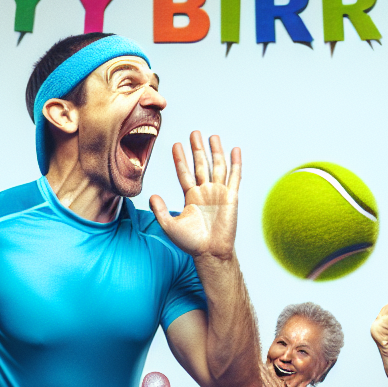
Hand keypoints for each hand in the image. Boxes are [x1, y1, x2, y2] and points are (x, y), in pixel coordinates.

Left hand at [149, 132, 240, 261]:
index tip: (176, 145)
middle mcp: (205, 192)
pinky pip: (234, 177)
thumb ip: (160, 210)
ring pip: (217, 167)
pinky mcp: (231, 198)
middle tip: (194, 133)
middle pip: (201, 165)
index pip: (184, 173)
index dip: (180, 159)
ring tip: (213, 136)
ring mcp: (219, 193)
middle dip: (197, 149)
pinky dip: (235, 163)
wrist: (210, 252)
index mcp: (191, 197)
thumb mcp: (170, 226)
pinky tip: (235, 150)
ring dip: (215, 151)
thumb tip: (151, 195)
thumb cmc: (191, 243)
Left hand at [259, 361, 304, 386]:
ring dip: (264, 376)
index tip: (269, 365)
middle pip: (272, 379)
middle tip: (262, 363)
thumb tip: (296, 383)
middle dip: (267, 371)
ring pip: (269, 384)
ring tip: (260, 368)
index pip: (278, 379)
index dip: (273, 372)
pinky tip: (260, 380)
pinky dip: (263, 385)